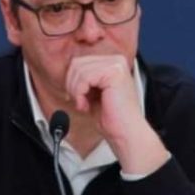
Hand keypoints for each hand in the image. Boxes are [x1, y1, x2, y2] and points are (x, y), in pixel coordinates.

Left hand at [65, 55, 167, 173]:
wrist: (126, 133)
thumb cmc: (111, 118)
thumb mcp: (92, 93)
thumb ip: (83, 79)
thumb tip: (68, 71)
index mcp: (112, 64)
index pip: (79, 62)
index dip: (71, 81)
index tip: (77, 98)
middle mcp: (116, 61)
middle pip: (77, 63)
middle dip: (72, 85)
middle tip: (79, 102)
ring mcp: (116, 65)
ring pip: (79, 70)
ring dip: (76, 91)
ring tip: (84, 105)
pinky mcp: (115, 73)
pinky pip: (85, 77)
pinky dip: (80, 93)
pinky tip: (86, 105)